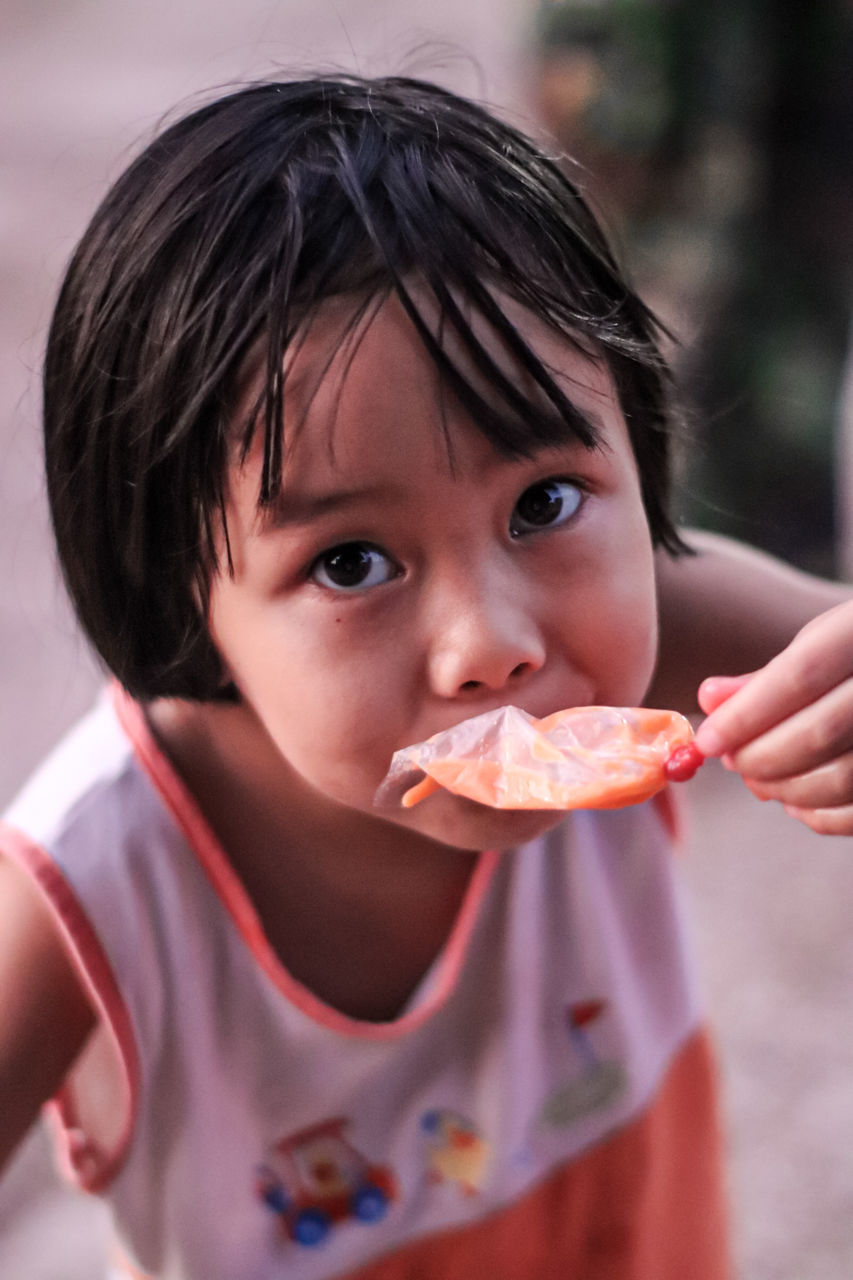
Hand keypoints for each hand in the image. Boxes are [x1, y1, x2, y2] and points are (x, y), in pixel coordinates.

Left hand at [693, 600, 852, 834]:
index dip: (746, 714)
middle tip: (730, 760)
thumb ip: (764, 678)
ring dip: (784, 788)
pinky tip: (794, 802)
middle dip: (759, 756)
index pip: (800, 676)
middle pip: (819, 733)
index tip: (707, 740)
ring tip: (755, 778)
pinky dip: (820, 816)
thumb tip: (709, 701)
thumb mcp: (818, 643)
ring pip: (842, 778)